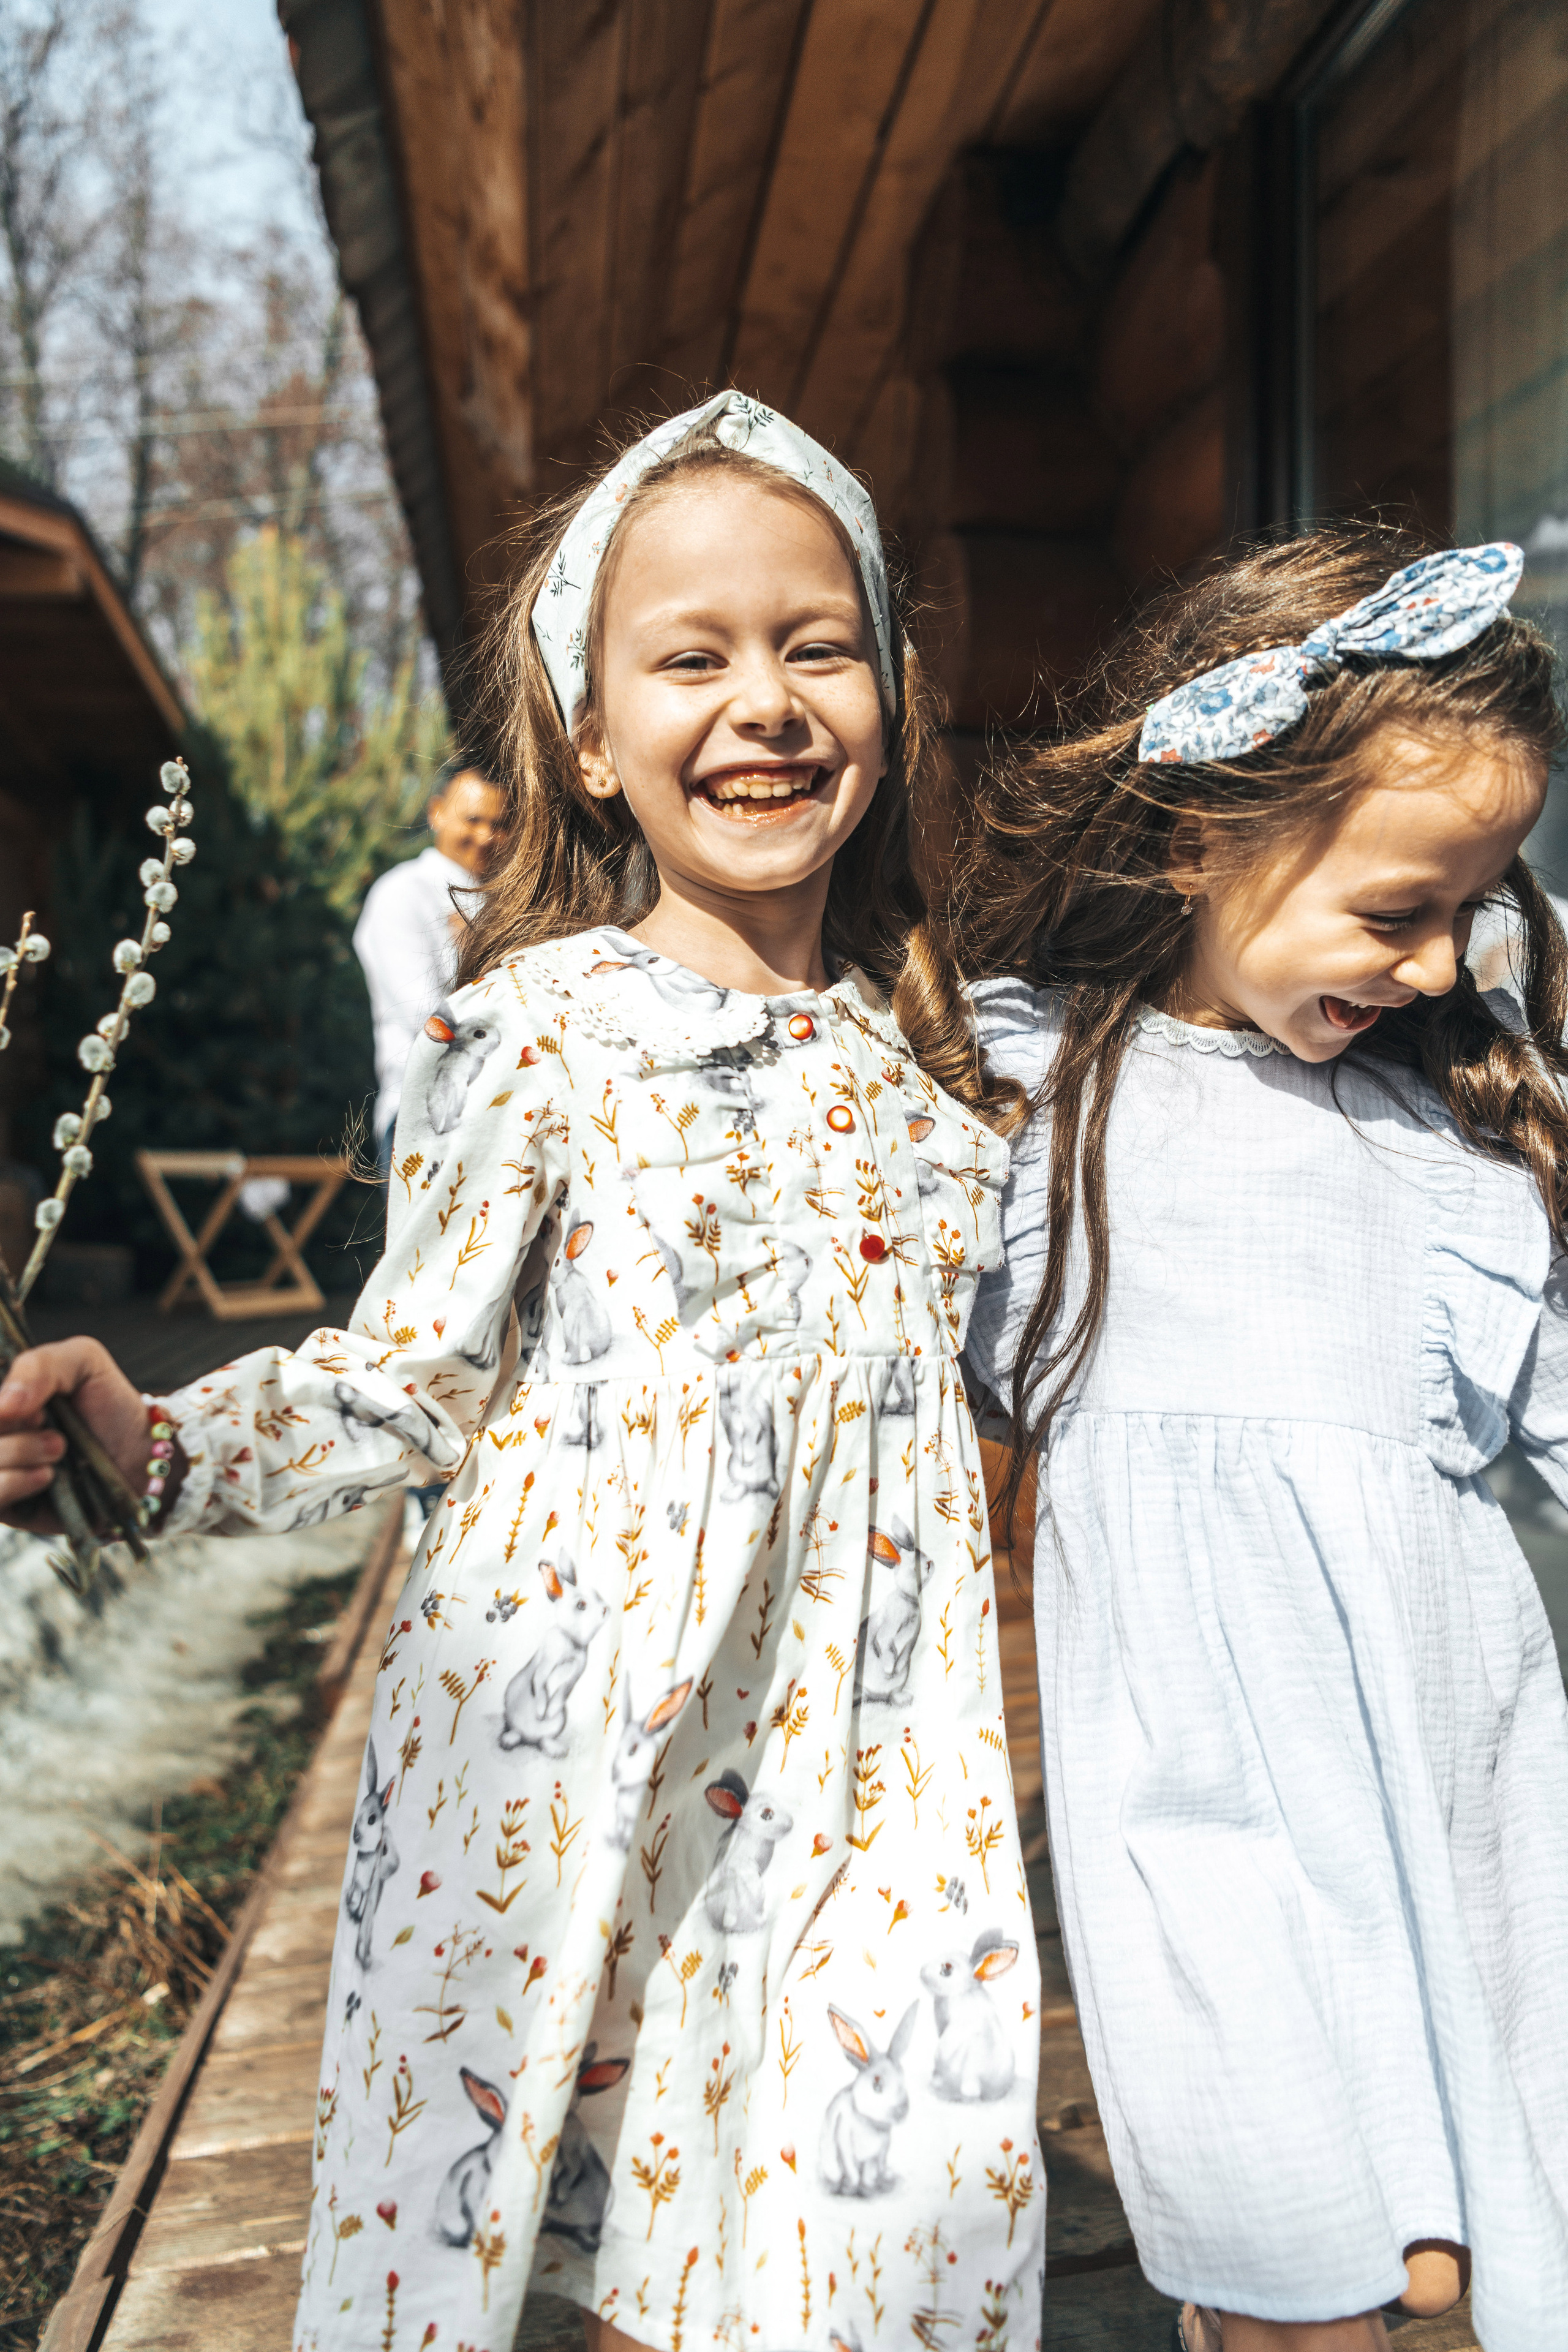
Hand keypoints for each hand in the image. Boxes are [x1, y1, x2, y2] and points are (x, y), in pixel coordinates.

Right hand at [0, 1340, 148, 1530]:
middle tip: (50, 1424)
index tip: (35, 1405)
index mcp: (5, 1398)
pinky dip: (15, 1483)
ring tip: (59, 1448)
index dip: (4, 1404)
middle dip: (15, 1426)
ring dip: (20, 1451)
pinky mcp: (6, 1505)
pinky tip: (47, 1476)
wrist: (139, 1456)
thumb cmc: (108, 1405)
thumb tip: (4, 1404)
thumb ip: (39, 1366)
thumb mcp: (84, 1362)